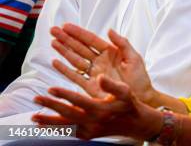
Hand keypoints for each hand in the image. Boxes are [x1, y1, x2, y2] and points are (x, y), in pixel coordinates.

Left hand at [32, 75, 162, 140]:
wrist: (136, 124)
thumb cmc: (129, 104)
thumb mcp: (125, 92)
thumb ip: (112, 85)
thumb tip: (100, 77)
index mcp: (101, 109)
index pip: (78, 101)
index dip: (64, 95)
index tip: (50, 88)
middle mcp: (93, 121)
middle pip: (67, 114)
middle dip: (50, 107)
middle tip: (36, 99)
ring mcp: (89, 130)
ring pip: (65, 126)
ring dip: (48, 122)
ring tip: (33, 118)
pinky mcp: (87, 135)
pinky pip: (68, 132)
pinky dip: (56, 129)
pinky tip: (47, 126)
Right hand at [50, 24, 155, 103]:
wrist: (141, 98)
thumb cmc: (139, 78)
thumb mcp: (134, 58)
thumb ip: (123, 44)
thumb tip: (110, 30)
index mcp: (110, 53)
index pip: (91, 40)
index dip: (78, 33)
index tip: (66, 25)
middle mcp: (100, 61)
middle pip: (80, 47)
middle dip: (67, 39)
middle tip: (53, 30)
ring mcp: (94, 73)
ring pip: (75, 59)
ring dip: (64, 51)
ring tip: (53, 42)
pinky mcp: (90, 86)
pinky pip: (75, 76)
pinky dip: (65, 69)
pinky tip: (56, 62)